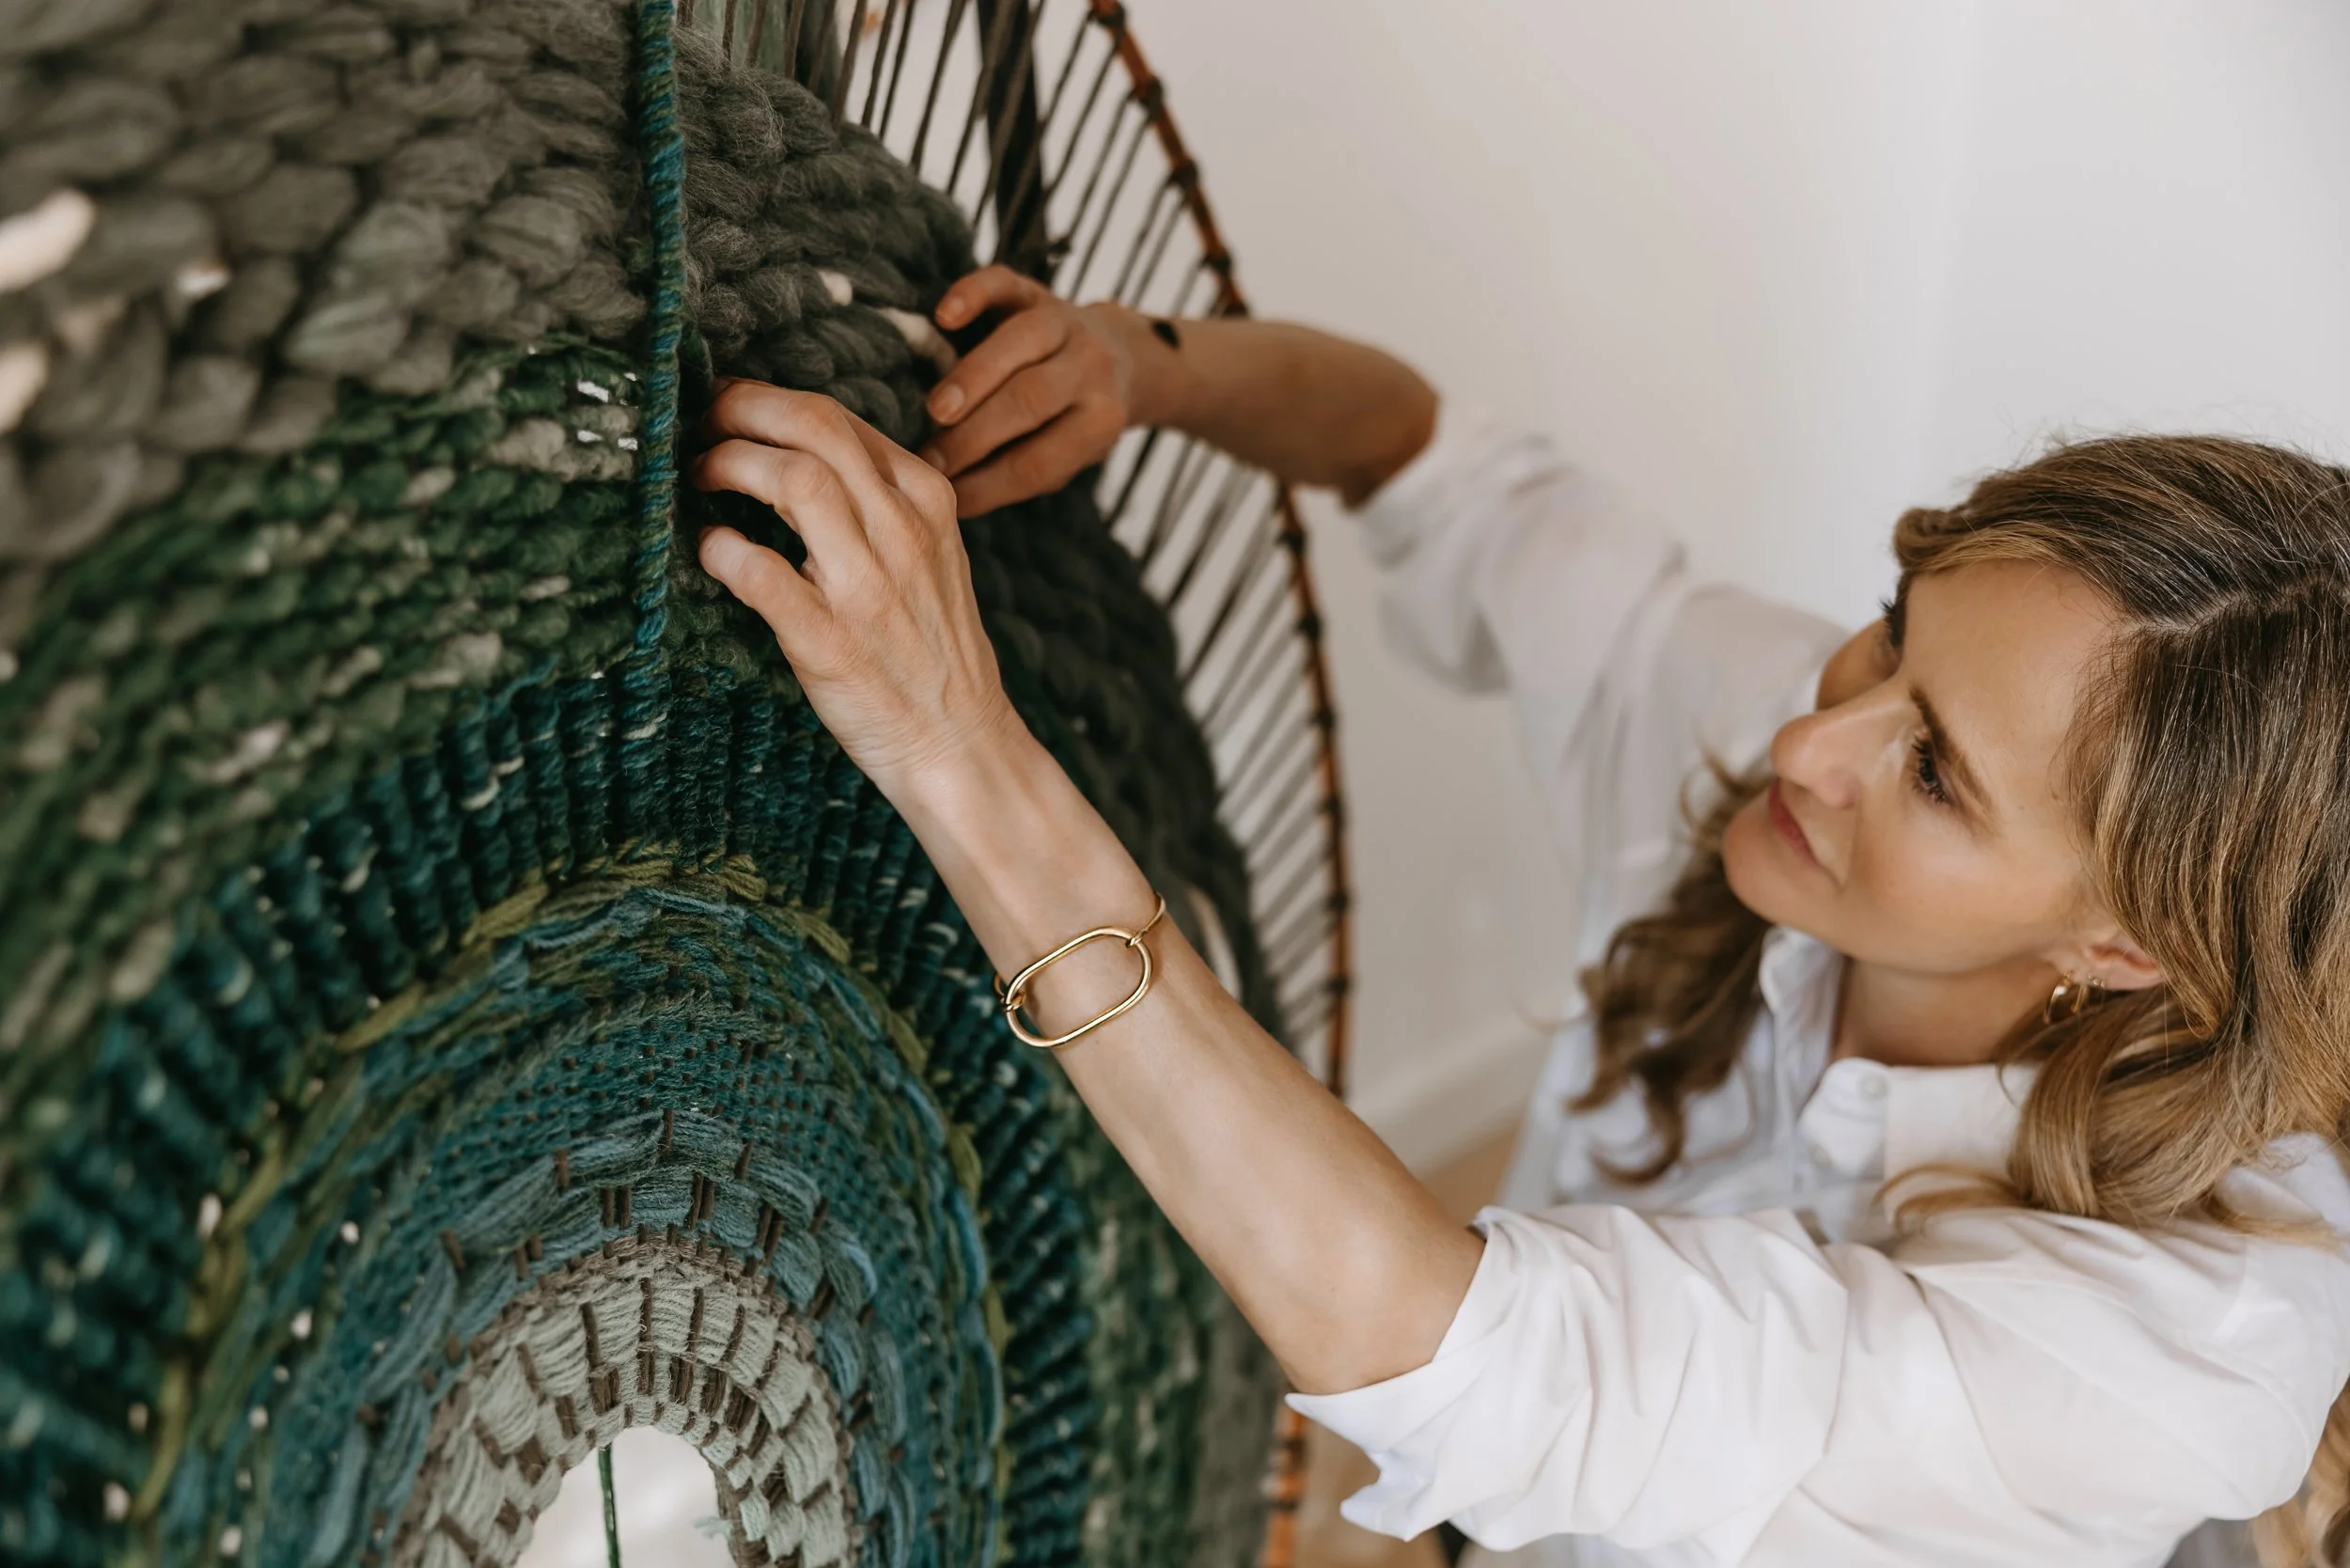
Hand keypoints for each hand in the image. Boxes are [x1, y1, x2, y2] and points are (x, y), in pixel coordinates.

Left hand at [691, 379, 1031, 800]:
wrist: (959, 741)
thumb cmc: (932, 647)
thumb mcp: (930, 551)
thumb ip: (880, 499)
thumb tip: (797, 451)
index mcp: (926, 500)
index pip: (838, 418)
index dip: (767, 400)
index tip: (730, 408)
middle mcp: (902, 531)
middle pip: (815, 427)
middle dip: (742, 409)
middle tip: (700, 423)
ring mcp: (868, 586)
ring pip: (795, 481)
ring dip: (730, 465)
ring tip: (699, 476)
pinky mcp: (830, 642)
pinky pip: (761, 574)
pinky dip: (723, 549)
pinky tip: (710, 548)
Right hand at [923, 265, 1150, 516]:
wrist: (1123, 356)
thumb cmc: (1075, 421)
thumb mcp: (1067, 457)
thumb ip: (1020, 472)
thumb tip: (955, 500)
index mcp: (1099, 422)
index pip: (1041, 461)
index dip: (991, 484)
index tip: (950, 499)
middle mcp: (1089, 369)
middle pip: (1032, 400)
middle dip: (977, 435)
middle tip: (932, 461)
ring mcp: (1064, 324)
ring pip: (1022, 341)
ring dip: (974, 376)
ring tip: (936, 410)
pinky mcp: (1036, 292)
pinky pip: (1007, 285)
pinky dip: (975, 294)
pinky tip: (944, 316)